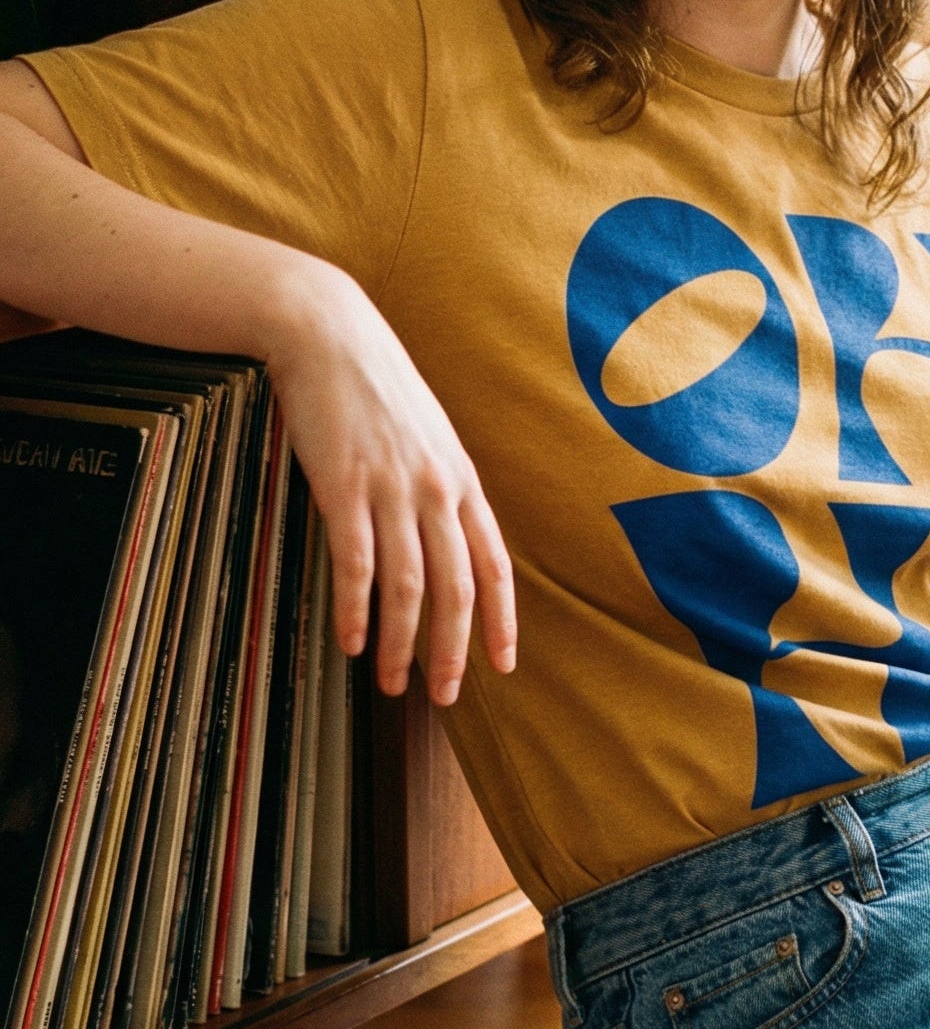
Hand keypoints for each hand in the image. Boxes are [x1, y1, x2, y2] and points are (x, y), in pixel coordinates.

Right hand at [264, 259, 515, 705]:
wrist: (327, 332)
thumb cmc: (375, 385)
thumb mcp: (427, 434)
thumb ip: (440, 485)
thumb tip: (446, 537)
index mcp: (462, 480)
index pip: (496, 565)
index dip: (501, 620)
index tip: (502, 666)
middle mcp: (436, 489)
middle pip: (456, 588)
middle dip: (452, 650)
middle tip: (445, 696)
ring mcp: (391, 488)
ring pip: (408, 586)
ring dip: (400, 643)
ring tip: (390, 683)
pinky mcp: (344, 486)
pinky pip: (356, 564)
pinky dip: (354, 610)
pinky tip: (349, 641)